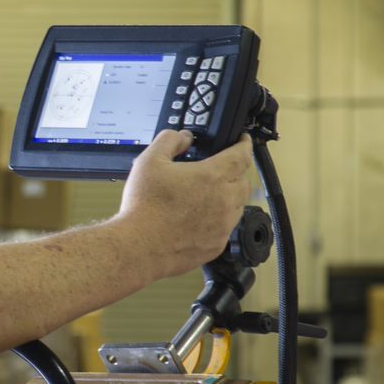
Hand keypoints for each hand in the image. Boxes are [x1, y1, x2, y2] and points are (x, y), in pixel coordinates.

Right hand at [118, 130, 253, 277]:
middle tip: (221, 168)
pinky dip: (219, 220)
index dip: (244, 144)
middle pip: (244, 180)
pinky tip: (199, 219)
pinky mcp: (217, 245)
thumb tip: (183, 137)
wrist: (139, 246)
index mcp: (212, 176)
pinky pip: (226, 228)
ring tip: (208, 195)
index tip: (242, 141)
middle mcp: (224, 200)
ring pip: (238, 205)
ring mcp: (223, 225)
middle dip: (236, 171)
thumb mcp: (149, 161)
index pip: (242, 155)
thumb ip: (169, 141)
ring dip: (229, 196)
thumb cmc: (144, 206)